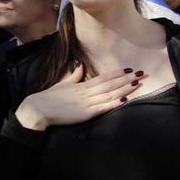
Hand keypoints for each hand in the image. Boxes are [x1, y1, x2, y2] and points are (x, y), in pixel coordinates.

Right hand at [15, 66, 144, 130]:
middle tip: (141, 73)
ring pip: (110, 94)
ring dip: (124, 88)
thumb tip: (81, 65)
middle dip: (126, 78)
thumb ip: (74, 76)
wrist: (39, 108)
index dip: (117, 73)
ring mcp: (87, 102)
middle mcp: (86, 92)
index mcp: (81, 85)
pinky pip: (103, 107)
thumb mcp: (63, 84)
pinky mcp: (85, 113)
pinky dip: (114, 103)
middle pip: (110, 84)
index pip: (103, 77)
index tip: (129, 68)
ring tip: (137, 83)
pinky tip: (124, 100)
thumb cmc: (49, 98)